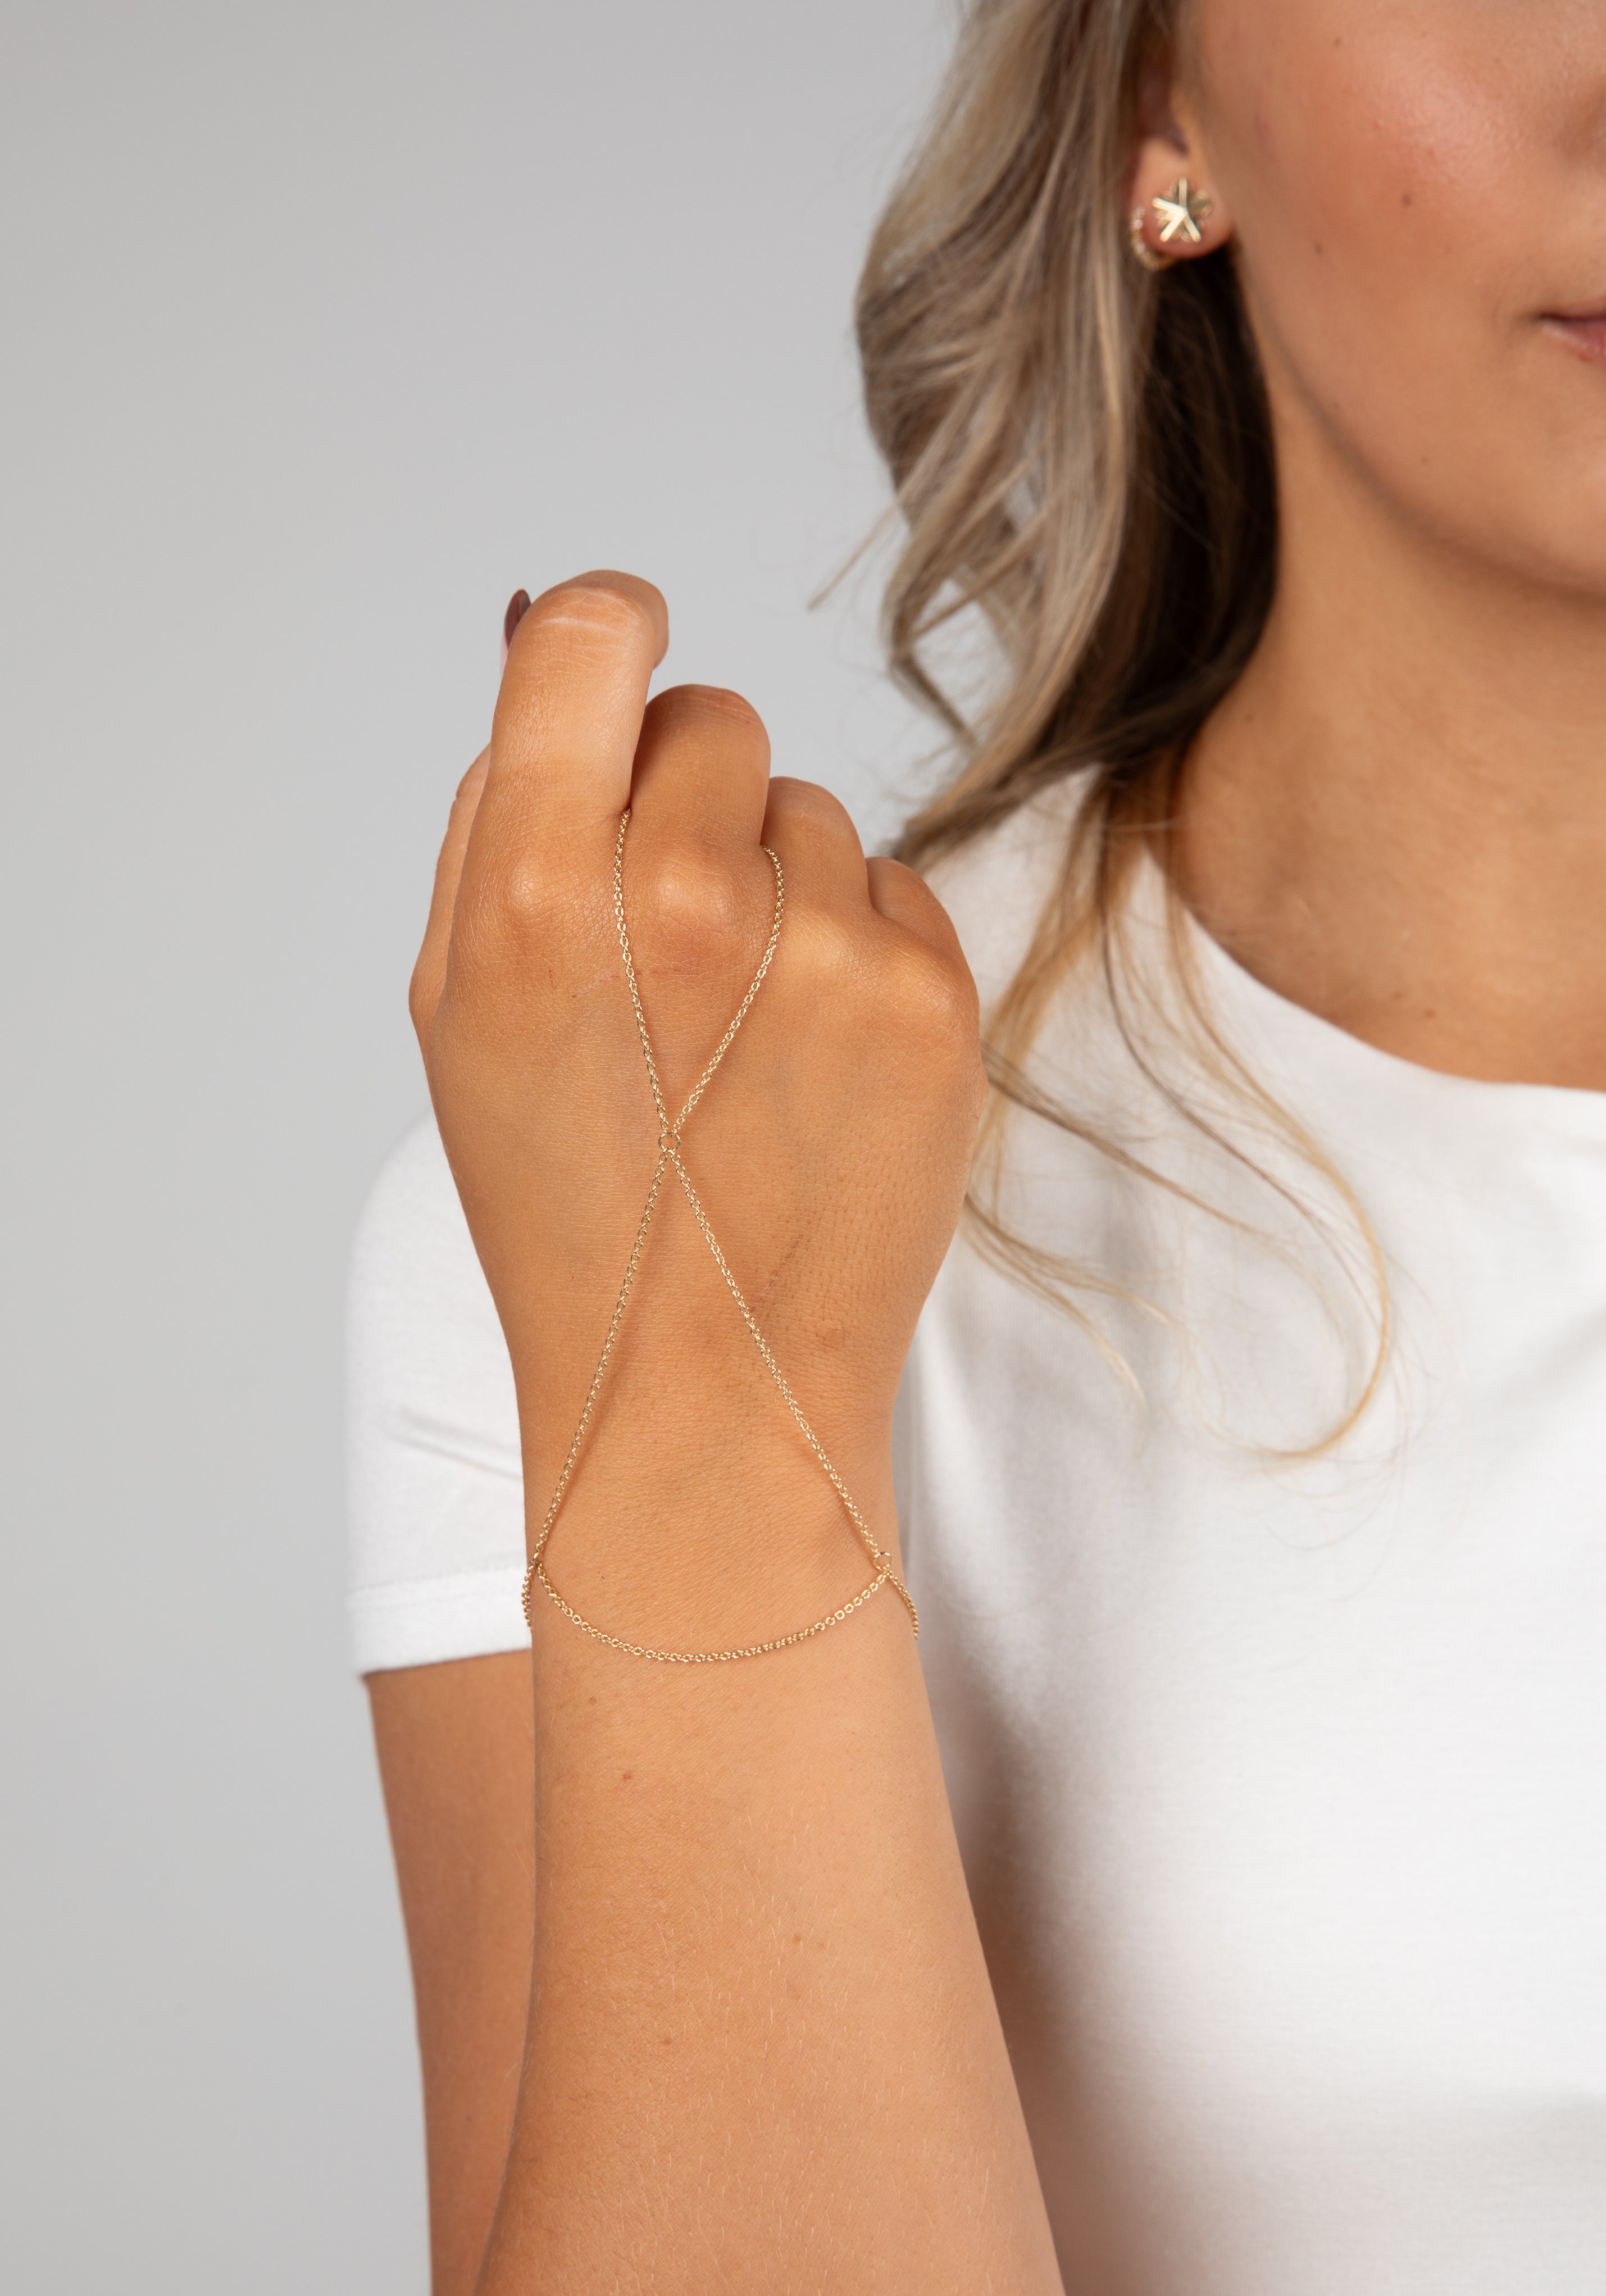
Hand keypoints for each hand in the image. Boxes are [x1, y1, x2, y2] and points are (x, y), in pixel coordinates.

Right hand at [410, 572, 984, 1651]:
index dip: (610, 631)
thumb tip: (557, 656)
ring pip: (809, 811)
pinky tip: (809, 1061)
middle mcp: (686, 899)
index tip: (624, 662)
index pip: (592, 634)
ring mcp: (826, 948)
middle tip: (669, 939)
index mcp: (538, 895)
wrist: (705, 1384)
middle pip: (711, 716)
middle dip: (685, 798)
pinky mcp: (931, 1000)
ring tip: (739, 1033)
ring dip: (776, 885)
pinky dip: (855, 951)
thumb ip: (497, 823)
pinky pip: (892, 889)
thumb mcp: (461, 1014)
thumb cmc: (568, 1203)